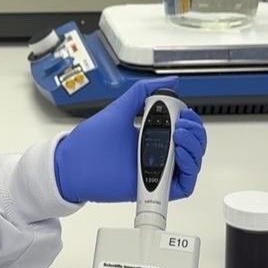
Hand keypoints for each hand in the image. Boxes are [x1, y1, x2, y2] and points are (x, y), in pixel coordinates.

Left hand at [54, 77, 206, 203]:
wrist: (73, 165)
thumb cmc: (90, 141)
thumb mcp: (120, 109)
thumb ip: (142, 93)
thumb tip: (170, 81)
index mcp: (150, 136)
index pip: (183, 131)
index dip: (190, 122)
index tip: (185, 113)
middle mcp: (156, 154)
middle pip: (192, 147)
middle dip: (195, 133)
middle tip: (183, 124)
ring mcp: (155, 170)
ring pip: (191, 165)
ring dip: (194, 149)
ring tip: (180, 136)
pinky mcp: (152, 186)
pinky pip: (182, 185)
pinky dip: (188, 171)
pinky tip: (179, 155)